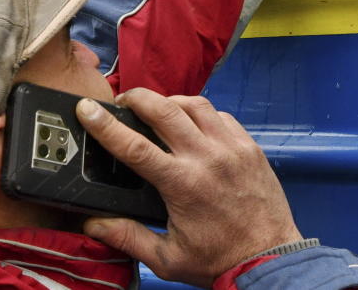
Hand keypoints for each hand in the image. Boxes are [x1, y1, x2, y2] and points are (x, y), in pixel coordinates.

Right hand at [76, 90, 300, 287]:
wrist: (269, 260)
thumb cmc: (220, 260)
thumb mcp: (167, 258)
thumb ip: (128, 237)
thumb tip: (94, 223)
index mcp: (182, 184)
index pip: (134, 146)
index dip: (106, 125)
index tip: (88, 109)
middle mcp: (207, 158)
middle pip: (164, 110)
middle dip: (137, 98)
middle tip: (122, 101)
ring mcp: (232, 148)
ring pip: (196, 105)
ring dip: (171, 102)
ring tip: (156, 109)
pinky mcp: (250, 147)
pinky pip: (222, 116)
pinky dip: (202, 113)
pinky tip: (193, 123)